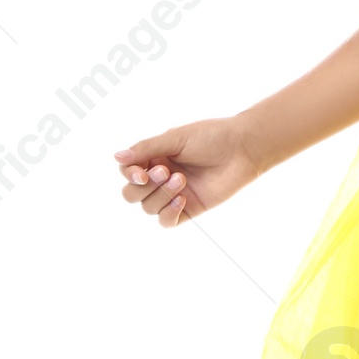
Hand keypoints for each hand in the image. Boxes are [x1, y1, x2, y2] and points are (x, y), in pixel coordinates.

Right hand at [114, 119, 259, 228]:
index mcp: (153, 158)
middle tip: (166, 172)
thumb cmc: (211, 137)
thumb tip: (116, 157)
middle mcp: (159, 178)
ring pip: (148, 208)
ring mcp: (173, 195)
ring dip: (161, 195)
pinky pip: (165, 222)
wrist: (242, 149)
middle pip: (131, 194)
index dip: (129, 175)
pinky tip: (182, 199)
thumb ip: (145, 149)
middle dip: (145, 186)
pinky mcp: (188, 209)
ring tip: (182, 179)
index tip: (142, 172)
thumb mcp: (174, 138)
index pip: (127, 172)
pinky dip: (169, 213)